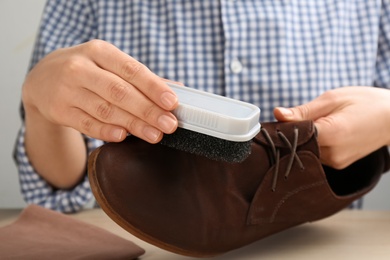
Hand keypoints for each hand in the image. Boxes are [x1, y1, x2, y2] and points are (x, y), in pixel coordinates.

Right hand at [22, 39, 178, 142]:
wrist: (42, 79)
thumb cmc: (87, 70)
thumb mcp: (108, 64)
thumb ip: (140, 77)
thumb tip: (177, 89)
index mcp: (99, 51)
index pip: (131, 69)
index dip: (153, 87)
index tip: (172, 102)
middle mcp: (80, 68)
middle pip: (119, 92)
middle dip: (148, 110)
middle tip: (169, 125)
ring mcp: (66, 90)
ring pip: (105, 110)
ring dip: (133, 125)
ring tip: (155, 135)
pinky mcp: (59, 111)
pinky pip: (86, 124)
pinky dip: (106, 131)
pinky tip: (124, 136)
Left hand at [274, 87, 389, 168]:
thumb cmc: (366, 102)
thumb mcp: (333, 98)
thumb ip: (304, 110)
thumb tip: (278, 114)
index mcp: (333, 134)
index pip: (293, 137)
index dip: (282, 129)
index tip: (277, 121)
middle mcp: (334, 154)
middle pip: (297, 147)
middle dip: (291, 134)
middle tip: (295, 119)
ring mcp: (337, 162)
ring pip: (305, 152)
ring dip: (303, 139)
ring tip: (314, 123)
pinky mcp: (338, 164)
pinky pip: (316, 155)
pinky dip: (312, 144)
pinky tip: (320, 133)